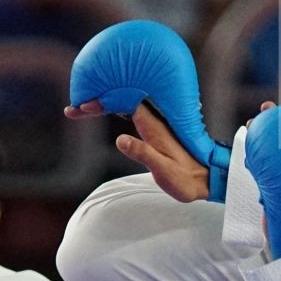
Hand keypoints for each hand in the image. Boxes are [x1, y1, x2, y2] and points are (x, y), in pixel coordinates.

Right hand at [66, 99, 211, 201]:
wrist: (207, 181)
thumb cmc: (186, 179)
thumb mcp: (163, 170)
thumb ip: (143, 153)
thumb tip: (120, 139)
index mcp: (154, 127)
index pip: (125, 104)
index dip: (104, 101)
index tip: (83, 106)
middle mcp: (154, 121)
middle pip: (122, 100)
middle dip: (97, 100)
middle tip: (73, 108)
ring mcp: (154, 125)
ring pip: (125, 105)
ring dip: (104, 103)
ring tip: (80, 108)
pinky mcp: (154, 131)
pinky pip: (130, 113)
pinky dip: (114, 110)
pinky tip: (104, 110)